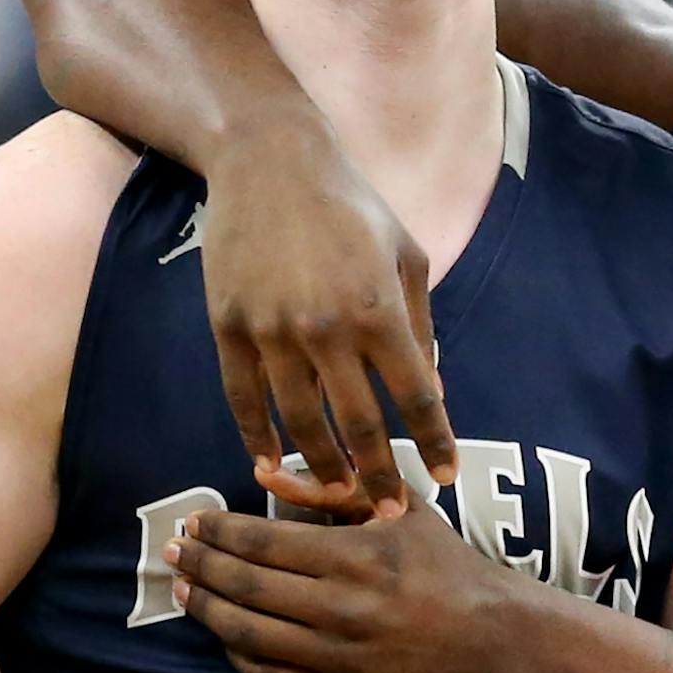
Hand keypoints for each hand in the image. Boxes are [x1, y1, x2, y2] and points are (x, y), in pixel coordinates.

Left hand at [167, 494, 517, 672]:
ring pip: (249, 636)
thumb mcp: (396, 508)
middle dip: (202, 566)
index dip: (218, 531)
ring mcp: (339, 658)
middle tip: (175, 551)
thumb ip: (329, 488)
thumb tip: (262, 472)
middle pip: (247, 588)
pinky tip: (224, 633)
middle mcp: (343, 609)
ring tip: (186, 590)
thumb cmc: (441, 561)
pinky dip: (238, 654)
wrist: (488, 636)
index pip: (262, 541)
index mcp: (356, 556)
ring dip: (208, 610)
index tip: (194, 521)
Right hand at [201, 116, 457, 516]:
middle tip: (389, 512)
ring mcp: (272, 330)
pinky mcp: (229, 327)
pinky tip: (271, 466)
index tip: (443, 477)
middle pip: (358, 426)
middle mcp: (327, 327)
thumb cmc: (350, 204)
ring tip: (336, 497)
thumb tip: (434, 389)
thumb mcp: (406, 254)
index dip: (433, 443)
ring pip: (299, 423)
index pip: (416, 397)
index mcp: (379, 308)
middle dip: (378, 477)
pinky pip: (244, 400)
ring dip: (321, 469)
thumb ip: (421, 326)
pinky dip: (257, 439)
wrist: (268, 160)